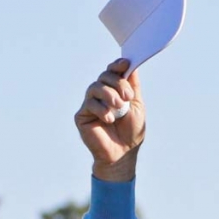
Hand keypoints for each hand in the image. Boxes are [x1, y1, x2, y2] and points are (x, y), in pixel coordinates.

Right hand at [74, 58, 145, 180]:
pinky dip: (101, 110)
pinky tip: (109, 119)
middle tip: (128, 97)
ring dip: (109, 94)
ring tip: (119, 107)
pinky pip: (89, 104)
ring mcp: (90, 103)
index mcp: (115, 90)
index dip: (117, 65)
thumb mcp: (137, 106)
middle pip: (104, 76)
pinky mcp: (82, 115)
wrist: (123, 153)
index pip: (112, 72)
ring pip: (95, 87)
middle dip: (118, 83)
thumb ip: (133, 86)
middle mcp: (101, 94)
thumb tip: (131, 65)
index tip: (125, 64)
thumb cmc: (131, 131)